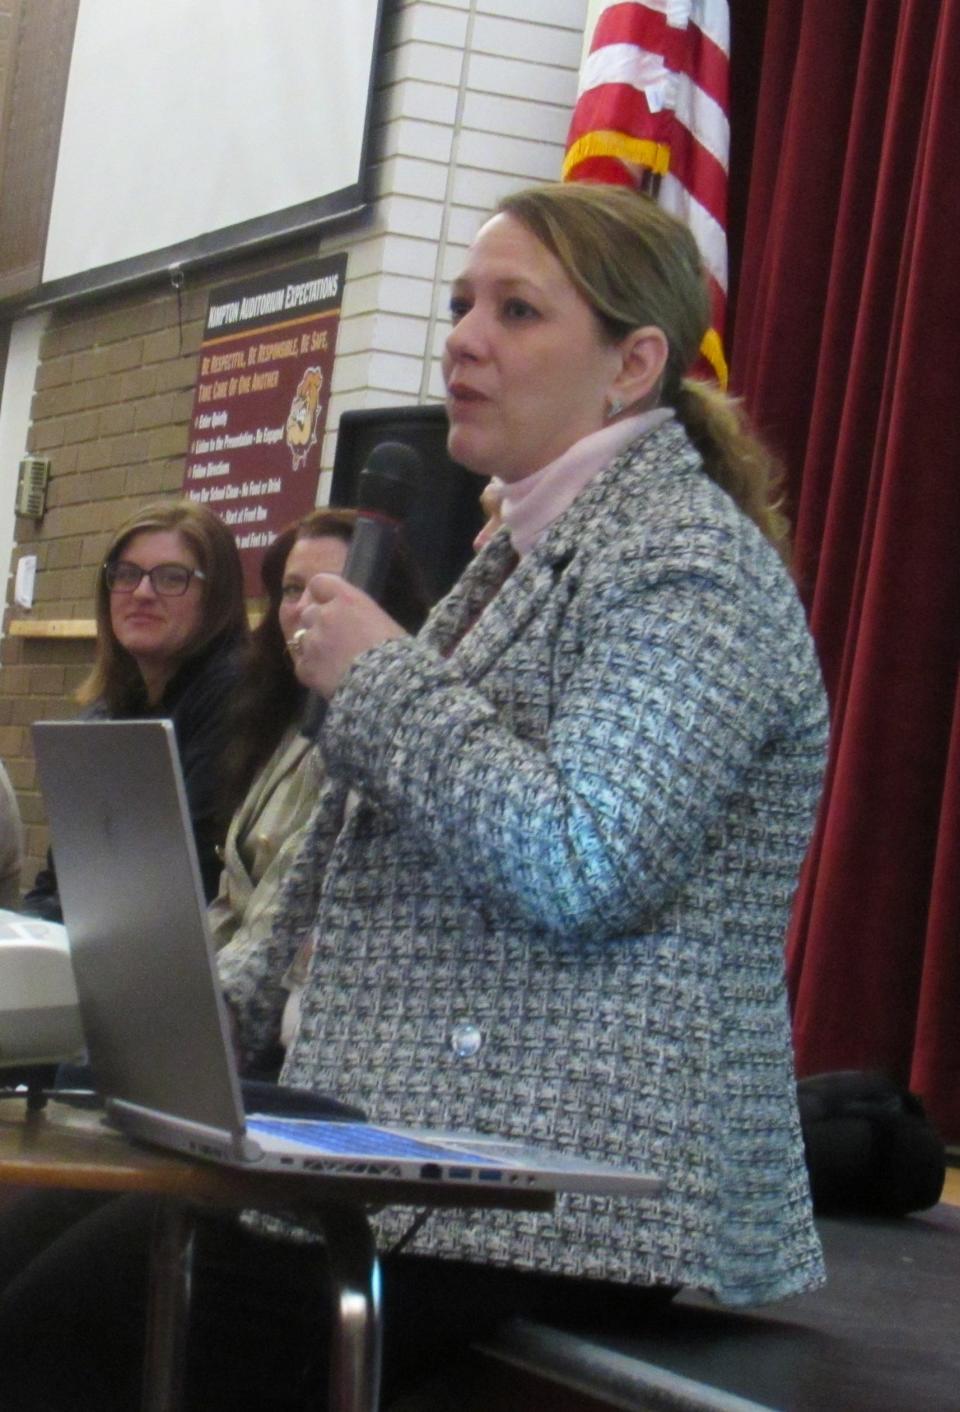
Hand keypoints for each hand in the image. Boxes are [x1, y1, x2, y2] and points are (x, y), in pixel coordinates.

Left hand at [296, 573, 407, 699]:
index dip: (321, 593)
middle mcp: (324, 615)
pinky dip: (312, 669)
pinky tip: (328, 677)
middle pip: (308, 612)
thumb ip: (359, 614)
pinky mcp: (305, 667)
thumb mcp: (382, 622)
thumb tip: (352, 619)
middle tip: (334, 638)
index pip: (318, 583)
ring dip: (313, 646)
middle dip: (317, 623)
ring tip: (332, 661)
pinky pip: (302, 664)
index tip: (326, 602)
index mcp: (347, 599)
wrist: (388, 686)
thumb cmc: (397, 653)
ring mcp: (312, 641)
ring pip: (302, 638)